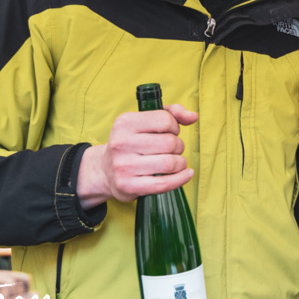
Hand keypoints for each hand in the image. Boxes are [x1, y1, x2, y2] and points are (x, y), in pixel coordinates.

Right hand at [77, 104, 198, 208]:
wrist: (106, 170)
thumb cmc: (133, 143)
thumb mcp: (145, 122)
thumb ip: (172, 113)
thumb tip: (193, 116)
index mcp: (125, 122)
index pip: (165, 120)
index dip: (174, 127)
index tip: (171, 132)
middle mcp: (121, 143)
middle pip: (170, 143)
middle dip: (179, 146)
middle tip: (173, 150)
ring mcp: (124, 166)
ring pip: (170, 163)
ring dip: (181, 163)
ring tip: (176, 162)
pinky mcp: (128, 185)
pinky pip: (164, 184)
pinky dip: (181, 179)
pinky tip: (186, 174)